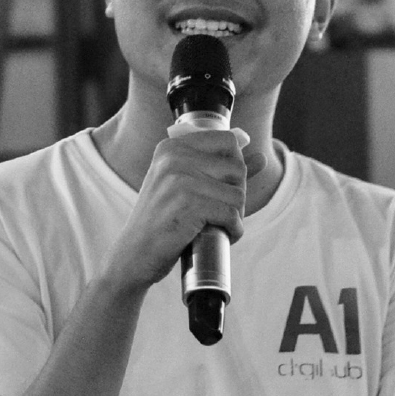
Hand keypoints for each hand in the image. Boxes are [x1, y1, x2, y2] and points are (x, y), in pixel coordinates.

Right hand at [105, 131, 265, 292]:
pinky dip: (232, 230)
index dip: (234, 167)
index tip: (222, 186)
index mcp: (172, 146)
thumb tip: (261, 156)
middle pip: (237, 168)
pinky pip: (231, 214)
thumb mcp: (187, 186)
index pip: (228, 140)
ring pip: (238, 193)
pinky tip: (218, 234)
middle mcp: (174, 157)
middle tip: (219, 211)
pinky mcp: (188, 204)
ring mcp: (180, 179)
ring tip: (216, 224)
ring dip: (235, 215)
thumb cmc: (163, 221)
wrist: (133, 254)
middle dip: (237, 193)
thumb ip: (222, 168)